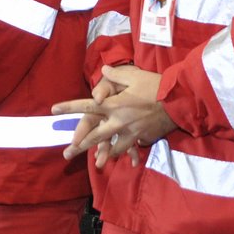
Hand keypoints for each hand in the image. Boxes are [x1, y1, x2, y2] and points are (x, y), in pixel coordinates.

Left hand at [52, 65, 175, 168]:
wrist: (179, 102)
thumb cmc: (155, 86)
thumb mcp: (134, 75)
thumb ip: (116, 74)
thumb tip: (104, 71)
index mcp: (114, 105)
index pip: (87, 107)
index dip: (69, 108)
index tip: (53, 110)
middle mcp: (119, 122)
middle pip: (95, 136)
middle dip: (80, 146)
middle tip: (67, 155)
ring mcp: (131, 133)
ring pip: (113, 148)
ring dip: (104, 155)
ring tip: (97, 163)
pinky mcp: (143, 138)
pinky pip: (132, 148)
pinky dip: (129, 155)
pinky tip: (130, 163)